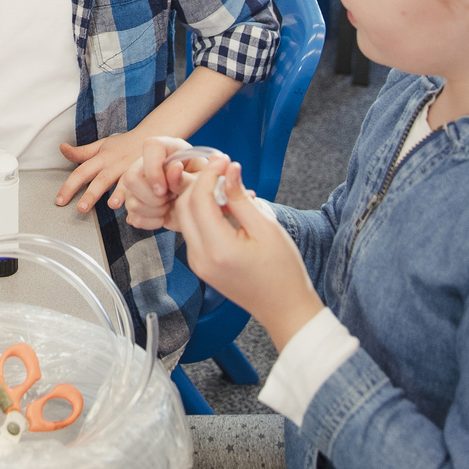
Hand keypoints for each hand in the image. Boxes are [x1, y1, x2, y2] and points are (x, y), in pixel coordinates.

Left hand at [54, 130, 151, 212]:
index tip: (60, 201)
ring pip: (125, 182)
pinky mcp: (147, 177)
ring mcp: (132, 171)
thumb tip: (62, 148)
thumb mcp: (101, 145)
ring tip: (113, 205)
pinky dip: (139, 198)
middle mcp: (116, 165)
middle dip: (91, 195)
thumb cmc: (123, 145)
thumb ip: (81, 152)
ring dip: (119, 194)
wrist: (152, 138)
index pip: (82, 172)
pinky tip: (135, 211)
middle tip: (81, 208)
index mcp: (102, 158)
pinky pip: (143, 188)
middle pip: (101, 180)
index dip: (70, 186)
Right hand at [114, 138, 229, 231]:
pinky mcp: (136, 201)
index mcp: (168, 148)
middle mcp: (147, 163)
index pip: (150, 147)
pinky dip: (150, 221)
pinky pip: (133, 216)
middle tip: (170, 199)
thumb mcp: (203, 179)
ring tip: (169, 207)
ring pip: (130, 200)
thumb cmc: (206, 185)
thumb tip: (174, 169)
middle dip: (152, 197)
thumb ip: (188, 177)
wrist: (204, 203)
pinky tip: (163, 216)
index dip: (153, 169)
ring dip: (153, 210)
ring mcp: (138, 184)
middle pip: (131, 178)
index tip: (164, 189)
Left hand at [171, 160, 321, 350]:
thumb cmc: (282, 271)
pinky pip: (193, 231)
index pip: (198, 199)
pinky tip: (226, 208)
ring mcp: (197, 263)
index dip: (209, 174)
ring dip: (200, 198)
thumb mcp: (266, 228)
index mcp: (217, 248)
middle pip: (184, 206)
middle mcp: (200, 257)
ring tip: (227, 187)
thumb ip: (241, 198)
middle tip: (223, 169)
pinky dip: (204, 214)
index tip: (224, 160)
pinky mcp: (200, 265)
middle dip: (200, 183)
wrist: (284, 308)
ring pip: (185, 218)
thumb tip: (229, 169)